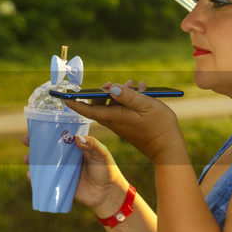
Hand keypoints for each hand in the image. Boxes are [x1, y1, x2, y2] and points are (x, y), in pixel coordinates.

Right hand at [23, 130, 129, 215]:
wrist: (108, 194)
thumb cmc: (107, 170)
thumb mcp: (102, 155)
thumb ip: (92, 145)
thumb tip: (77, 137)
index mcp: (75, 146)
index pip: (59, 135)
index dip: (47, 130)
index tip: (37, 126)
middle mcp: (66, 157)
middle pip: (47, 148)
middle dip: (34, 144)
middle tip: (26, 140)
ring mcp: (61, 170)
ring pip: (43, 163)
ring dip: (32, 160)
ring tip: (26, 159)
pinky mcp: (60, 183)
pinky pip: (45, 179)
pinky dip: (36, 178)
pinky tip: (30, 176)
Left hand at [61, 82, 186, 164]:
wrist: (168, 148)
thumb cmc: (158, 126)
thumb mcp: (145, 106)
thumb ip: (127, 96)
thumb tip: (111, 88)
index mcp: (113, 116)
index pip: (87, 109)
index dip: (74, 102)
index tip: (63, 96)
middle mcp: (113, 121)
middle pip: (100, 103)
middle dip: (106, 90)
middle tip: (120, 83)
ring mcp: (120, 123)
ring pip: (113, 103)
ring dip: (122, 92)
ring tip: (138, 85)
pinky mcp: (128, 124)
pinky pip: (123, 108)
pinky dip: (129, 99)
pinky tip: (143, 91)